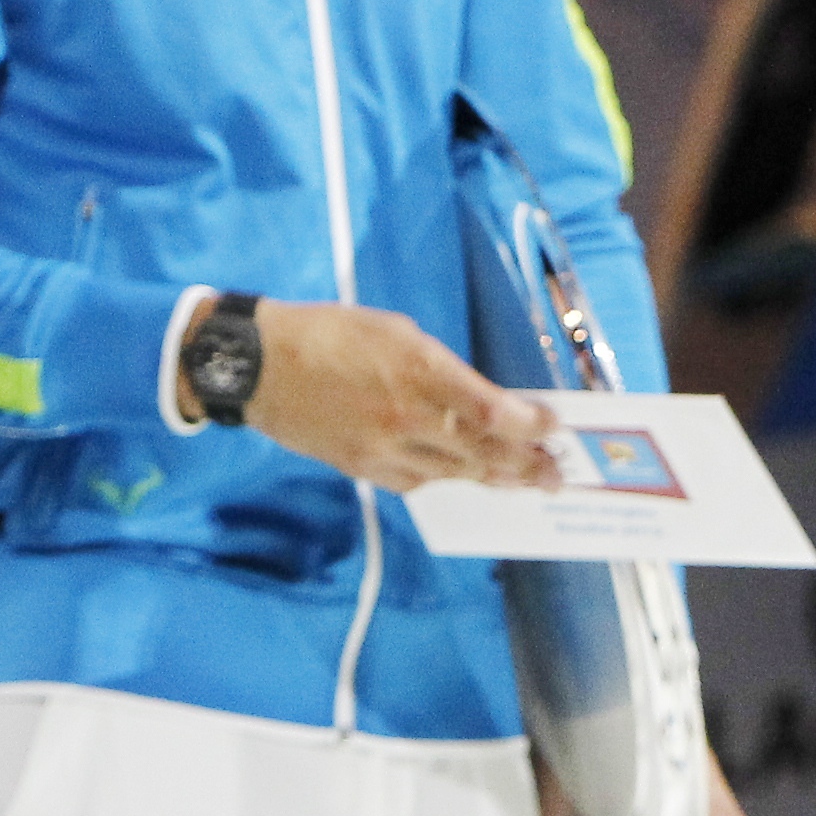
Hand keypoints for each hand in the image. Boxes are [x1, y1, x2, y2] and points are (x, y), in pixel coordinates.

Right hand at [204, 297, 561, 491]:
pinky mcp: (359, 467)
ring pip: (452, 474)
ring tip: (526, 483)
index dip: (529, 425)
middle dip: (525, 466)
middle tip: (558, 476)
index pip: (490, 411)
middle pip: (480, 452)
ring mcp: (381, 448)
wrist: (257, 366)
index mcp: (419, 371)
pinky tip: (469, 478)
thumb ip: (444, 371)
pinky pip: (415, 482)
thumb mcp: (399, 333)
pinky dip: (447, 480)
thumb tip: (483, 401)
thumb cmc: (332, 334)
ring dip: (494, 479)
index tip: (555, 426)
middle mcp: (405, 417)